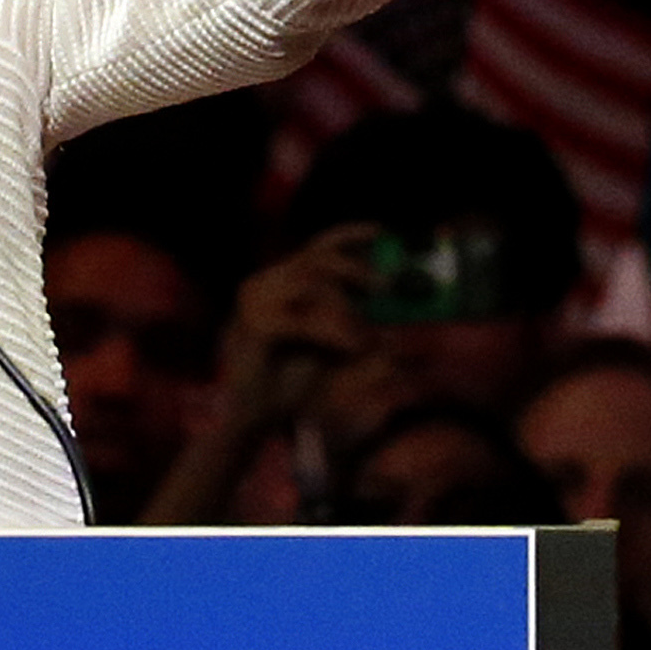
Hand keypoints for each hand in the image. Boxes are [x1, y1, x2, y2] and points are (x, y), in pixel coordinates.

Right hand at [219, 225, 375, 424]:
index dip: (351, 236)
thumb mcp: (333, 346)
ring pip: (310, 282)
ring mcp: (255, 303)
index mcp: (282, 283)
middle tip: (385, 287)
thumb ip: (358, 324)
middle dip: (355, 268)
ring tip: (367, 336)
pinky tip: (353, 345)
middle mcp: (265, 285)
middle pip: (316, 259)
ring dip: (346, 307)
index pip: (318, 247)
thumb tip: (398, 310)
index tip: (383, 234)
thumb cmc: (292, 381)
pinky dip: (334, 330)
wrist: (253, 415)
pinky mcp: (252, 326)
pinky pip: (301, 319)